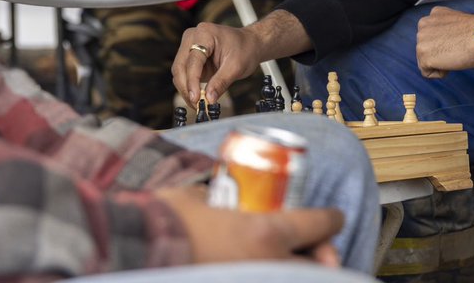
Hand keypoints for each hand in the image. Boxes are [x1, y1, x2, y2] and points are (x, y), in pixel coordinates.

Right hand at [155, 185, 342, 265]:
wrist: (138, 249)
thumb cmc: (167, 222)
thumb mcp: (200, 199)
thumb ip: (222, 200)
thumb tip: (225, 198)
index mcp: (266, 233)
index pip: (316, 225)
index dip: (331, 219)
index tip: (335, 217)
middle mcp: (269, 265)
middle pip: (315, 265)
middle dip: (323, 258)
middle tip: (323, 253)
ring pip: (292, 279)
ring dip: (297, 271)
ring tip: (295, 267)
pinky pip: (262, 282)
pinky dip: (271, 276)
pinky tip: (264, 272)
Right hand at [172, 11, 311, 104]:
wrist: (250, 44)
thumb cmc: (245, 49)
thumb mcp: (236, 67)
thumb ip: (221, 82)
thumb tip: (209, 99)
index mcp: (204, 33)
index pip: (193, 60)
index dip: (192, 81)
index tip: (196, 98)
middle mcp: (192, 38)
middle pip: (180, 66)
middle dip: (186, 88)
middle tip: (197, 105)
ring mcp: (189, 47)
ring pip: (179, 72)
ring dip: (186, 90)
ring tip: (198, 104)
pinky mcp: (191, 58)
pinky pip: (185, 75)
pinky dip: (189, 88)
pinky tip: (198, 98)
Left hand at [416, 7, 473, 78]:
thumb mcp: (457, 24)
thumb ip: (446, 30)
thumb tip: (446, 41)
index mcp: (433, 15)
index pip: (431, 36)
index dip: (446, 43)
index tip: (458, 42)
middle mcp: (423, 24)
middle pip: (426, 48)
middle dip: (440, 53)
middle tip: (457, 49)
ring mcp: (421, 40)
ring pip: (425, 60)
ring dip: (440, 62)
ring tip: (455, 54)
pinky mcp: (423, 56)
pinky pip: (428, 72)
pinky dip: (441, 73)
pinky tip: (452, 62)